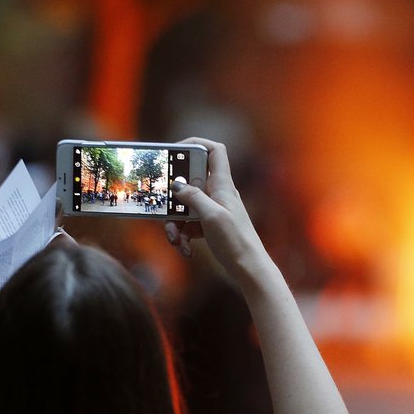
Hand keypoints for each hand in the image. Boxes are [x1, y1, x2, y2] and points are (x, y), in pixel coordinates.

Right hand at [164, 138, 270, 284]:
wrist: (249, 269)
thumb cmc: (236, 241)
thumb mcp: (212, 216)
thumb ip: (193, 197)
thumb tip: (177, 184)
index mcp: (222, 185)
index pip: (215, 151)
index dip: (196, 144)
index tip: (176, 151)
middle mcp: (217, 194)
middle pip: (189, 183)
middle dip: (173, 199)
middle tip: (164, 209)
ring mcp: (213, 210)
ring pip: (185, 207)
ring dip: (175, 223)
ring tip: (175, 240)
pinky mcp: (209, 226)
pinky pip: (189, 225)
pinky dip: (183, 236)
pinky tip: (185, 249)